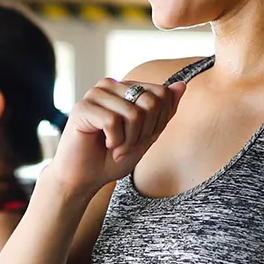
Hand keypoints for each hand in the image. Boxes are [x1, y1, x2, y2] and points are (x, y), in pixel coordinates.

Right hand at [48, 78, 184, 196]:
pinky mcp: (82, 107)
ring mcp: (95, 94)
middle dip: (145, 133)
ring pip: (134, 114)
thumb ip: (163, 112)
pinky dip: (115, 141)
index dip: (159, 123)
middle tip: (128, 147)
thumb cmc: (111, 159)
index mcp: (126, 88)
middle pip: (151, 102)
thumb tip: (181, 85)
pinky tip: (105, 145)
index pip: (162, 94)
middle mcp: (111, 86)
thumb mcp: (147, 136)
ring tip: (117, 149)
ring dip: (129, 141)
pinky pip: (114, 122)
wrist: (83, 178)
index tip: (142, 139)